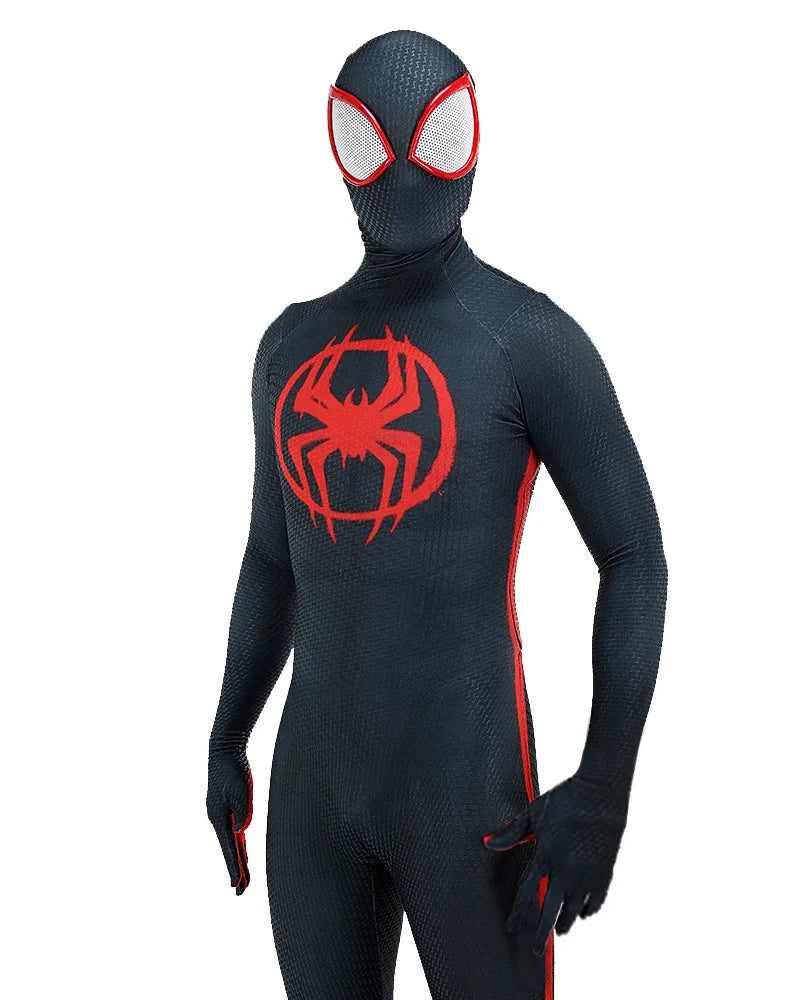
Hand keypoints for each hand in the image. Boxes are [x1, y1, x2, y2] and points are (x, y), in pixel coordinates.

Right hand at [207, 750, 252, 894]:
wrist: (223, 749)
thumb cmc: (233, 768)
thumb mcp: (241, 790)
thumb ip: (243, 812)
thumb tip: (242, 831)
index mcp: (219, 817)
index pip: (229, 848)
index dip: (234, 867)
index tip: (236, 885)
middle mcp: (218, 819)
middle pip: (230, 849)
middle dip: (236, 870)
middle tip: (241, 892)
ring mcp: (221, 813)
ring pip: (232, 842)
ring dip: (238, 859)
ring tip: (244, 878)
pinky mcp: (225, 806)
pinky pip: (233, 831)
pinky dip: (238, 844)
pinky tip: (242, 850)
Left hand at [483, 774, 627, 951]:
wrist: (600, 792)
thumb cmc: (564, 798)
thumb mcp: (534, 813)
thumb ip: (512, 832)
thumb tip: (487, 843)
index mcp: (545, 855)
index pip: (528, 893)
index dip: (519, 914)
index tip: (512, 929)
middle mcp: (566, 870)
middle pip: (551, 912)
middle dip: (541, 933)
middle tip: (535, 950)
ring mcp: (587, 874)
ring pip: (574, 911)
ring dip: (565, 924)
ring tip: (560, 931)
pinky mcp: (604, 872)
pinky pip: (595, 902)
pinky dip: (587, 911)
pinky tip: (582, 913)